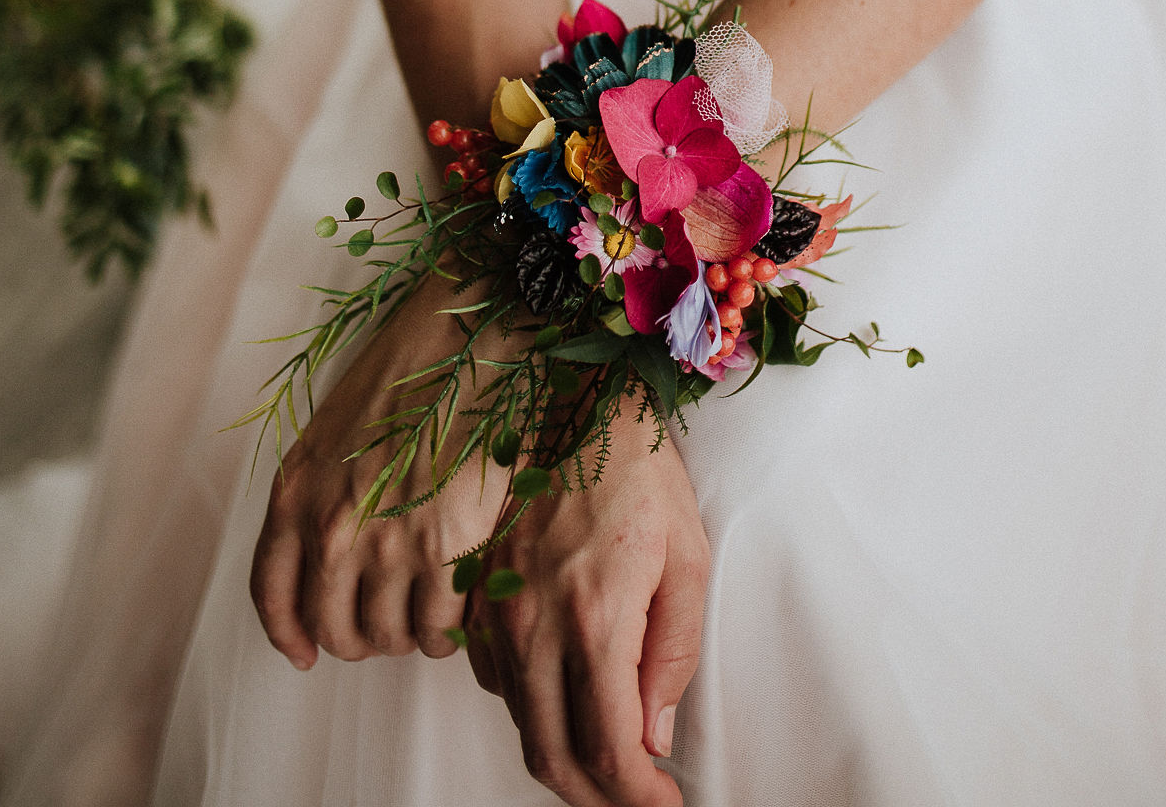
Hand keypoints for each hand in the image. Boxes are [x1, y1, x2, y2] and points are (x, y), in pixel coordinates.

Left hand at [250, 273, 510, 667]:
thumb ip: (320, 497)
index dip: (290, 636)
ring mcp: (386, 544)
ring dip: (408, 636)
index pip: (274, 597)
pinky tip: (460, 611)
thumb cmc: (408, 372)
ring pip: (388, 637)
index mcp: (295, 494)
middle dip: (361, 638)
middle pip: (335, 629)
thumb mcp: (334, 432)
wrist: (466, 338)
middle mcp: (330, 529)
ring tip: (430, 614)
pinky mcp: (444, 549)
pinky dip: (449, 632)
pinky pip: (438, 627)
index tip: (305, 653)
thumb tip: (329, 561)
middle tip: (388, 625)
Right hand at [465, 410, 708, 806]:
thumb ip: (672, 653)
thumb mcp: (687, 557)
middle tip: (637, 802)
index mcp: (594, 614)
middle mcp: (533, 621)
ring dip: (565, 762)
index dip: (637, 799)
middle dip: (600, 800)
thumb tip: (653, 733)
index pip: (608, 747)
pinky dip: (532, 712)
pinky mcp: (478, 593)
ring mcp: (497, 608)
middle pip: (555, 756)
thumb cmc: (638, 468)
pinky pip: (496, 682)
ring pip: (521, 726)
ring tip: (611, 764)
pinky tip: (568, 700)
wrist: (572, 398)